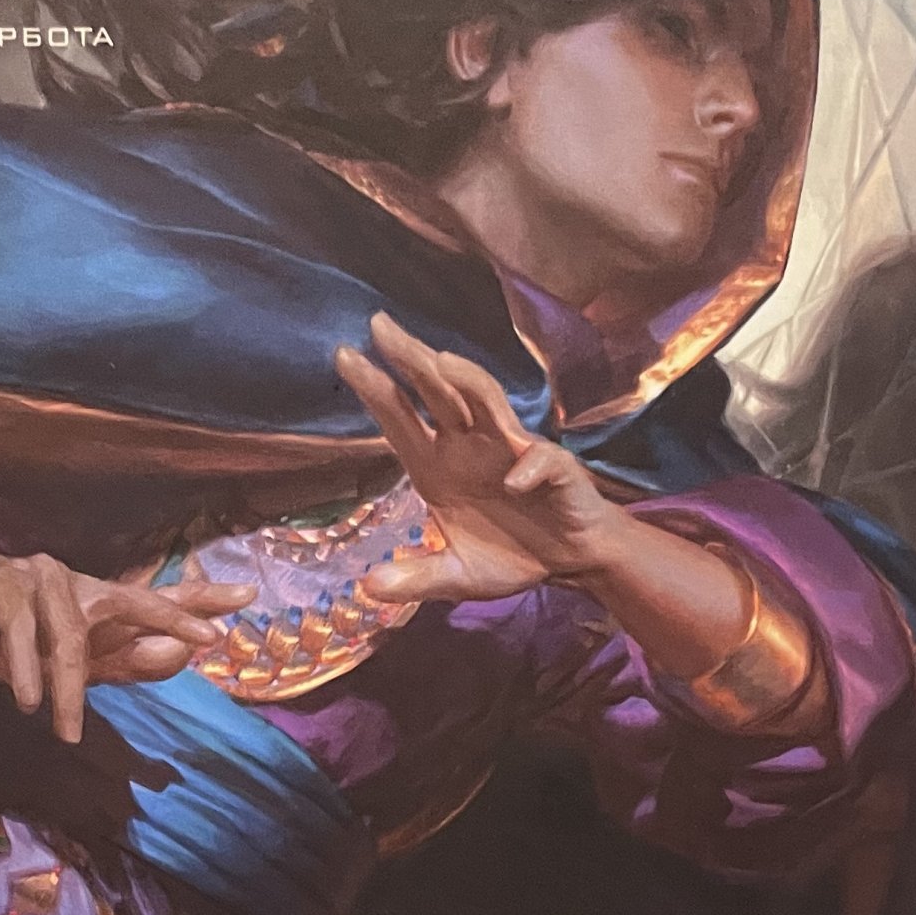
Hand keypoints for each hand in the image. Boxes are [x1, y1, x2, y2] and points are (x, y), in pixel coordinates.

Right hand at [0, 537, 254, 745]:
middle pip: (133, 599)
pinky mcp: (2, 581)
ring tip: (66, 733)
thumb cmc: (3, 629)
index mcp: (98, 604)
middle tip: (205, 639)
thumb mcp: (63, 661)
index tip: (247, 598)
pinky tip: (29, 700)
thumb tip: (181, 654)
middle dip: (171, 617)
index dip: (201, 598)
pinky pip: (21, 628)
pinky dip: (26, 666)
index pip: (156, 599)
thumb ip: (121, 662)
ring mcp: (42, 578)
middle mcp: (79, 586)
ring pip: (70, 637)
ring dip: (67, 688)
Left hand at [333, 312, 625, 603]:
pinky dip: (528, 469)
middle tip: (379, 326)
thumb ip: (417, 578)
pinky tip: (515, 482)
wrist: (570, 559)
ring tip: (440, 362)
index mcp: (438, 465)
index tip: (345, 356)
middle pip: (438, 392)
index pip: (401, 419)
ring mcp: (510, 450)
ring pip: (486, 402)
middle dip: (410, 359)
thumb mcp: (457, 577)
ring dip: (466, 382)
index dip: (375, 389)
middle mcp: (469, 446)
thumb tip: (369, 588)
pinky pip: (538, 462)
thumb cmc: (511, 554)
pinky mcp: (552, 469)